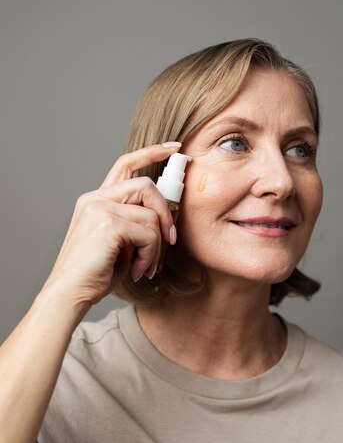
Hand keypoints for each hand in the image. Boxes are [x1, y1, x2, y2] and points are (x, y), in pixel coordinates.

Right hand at [42, 143, 180, 306]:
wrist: (69, 294)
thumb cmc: (93, 273)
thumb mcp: (117, 242)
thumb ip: (134, 224)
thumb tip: (164, 222)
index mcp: (96, 200)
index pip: (125, 164)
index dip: (151, 152)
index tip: (173, 147)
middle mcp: (95, 199)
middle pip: (146, 185)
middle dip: (166, 212)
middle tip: (171, 240)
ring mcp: (99, 209)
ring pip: (151, 215)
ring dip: (156, 246)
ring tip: (146, 266)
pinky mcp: (108, 225)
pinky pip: (149, 234)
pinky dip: (150, 255)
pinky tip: (138, 271)